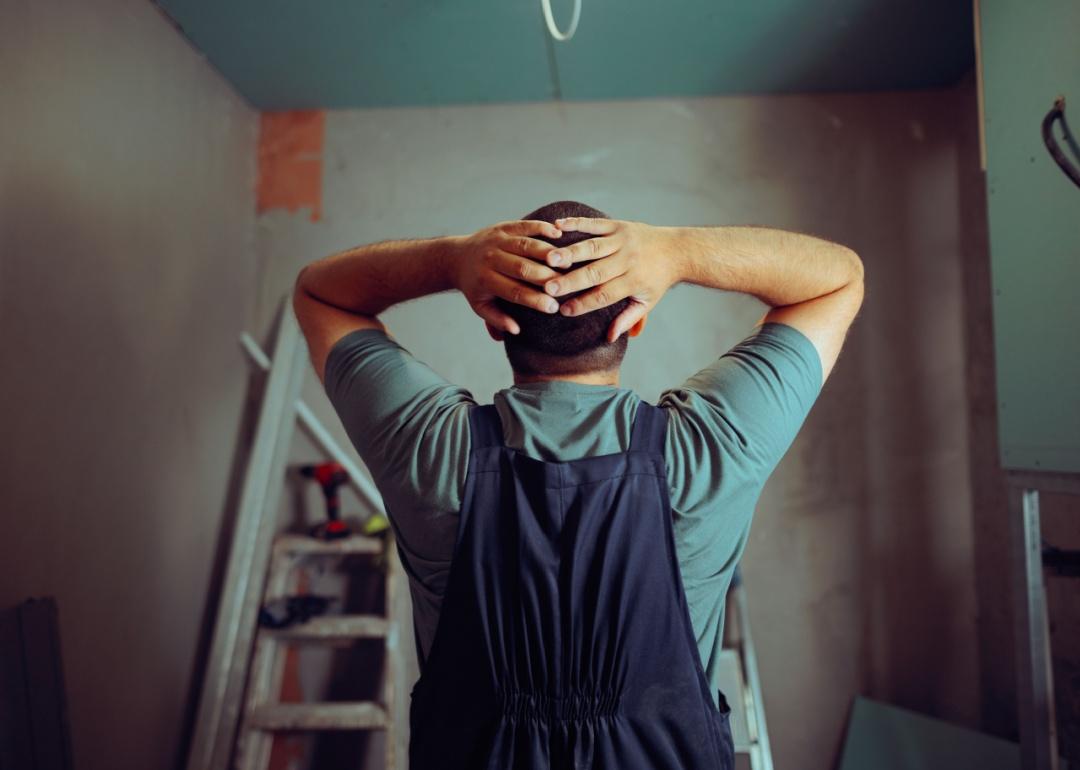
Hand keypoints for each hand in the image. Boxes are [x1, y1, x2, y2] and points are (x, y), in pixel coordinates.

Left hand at [453, 220, 565, 340]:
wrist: (458, 258)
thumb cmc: (476, 286)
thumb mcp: (480, 306)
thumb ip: (497, 320)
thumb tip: (515, 331)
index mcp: (485, 280)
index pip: (514, 292)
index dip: (535, 300)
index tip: (554, 308)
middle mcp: (490, 259)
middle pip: (522, 267)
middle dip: (546, 277)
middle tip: (567, 284)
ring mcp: (497, 240)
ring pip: (526, 245)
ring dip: (548, 253)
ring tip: (568, 262)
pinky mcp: (504, 227)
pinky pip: (524, 226)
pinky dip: (542, 228)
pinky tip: (559, 234)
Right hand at [541, 218, 681, 342]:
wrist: (676, 249)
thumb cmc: (657, 280)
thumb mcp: (647, 302)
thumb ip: (628, 319)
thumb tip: (610, 338)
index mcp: (634, 280)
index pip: (605, 295)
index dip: (584, 304)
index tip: (563, 311)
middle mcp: (627, 259)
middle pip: (595, 272)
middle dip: (571, 280)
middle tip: (548, 288)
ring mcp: (622, 240)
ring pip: (592, 247)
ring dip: (569, 252)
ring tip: (549, 258)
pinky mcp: (618, 225)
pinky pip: (594, 224)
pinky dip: (575, 223)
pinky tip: (556, 225)